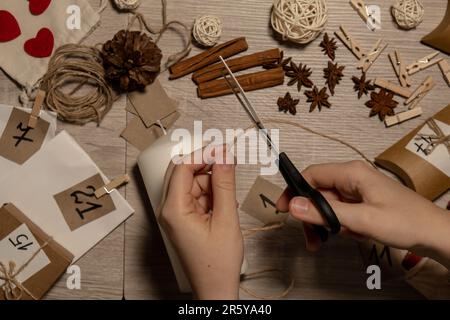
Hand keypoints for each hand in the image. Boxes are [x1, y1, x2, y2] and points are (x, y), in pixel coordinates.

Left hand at [160, 147, 243, 299]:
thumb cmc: (217, 263)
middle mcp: (169, 209)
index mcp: (173, 210)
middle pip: (183, 172)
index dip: (203, 154)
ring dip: (210, 180)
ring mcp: (175, 214)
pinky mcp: (183, 217)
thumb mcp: (226, 219)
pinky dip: (210, 192)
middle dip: (205, 164)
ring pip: (191, 182)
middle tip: (227, 158)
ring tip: (227, 194)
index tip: (222, 148)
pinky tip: (222, 202)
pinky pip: (195, 194)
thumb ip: (225, 185)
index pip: (182, 168)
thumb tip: (224, 157)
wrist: (215, 287)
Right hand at [276, 161, 449, 266]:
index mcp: (351, 173)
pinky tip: (351, 236)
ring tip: (327, 242)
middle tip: (310, 239)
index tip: (283, 210)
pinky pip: (340, 212)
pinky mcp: (362, 202)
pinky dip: (339, 225)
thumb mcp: (362, 220)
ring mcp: (357, 191)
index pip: (312, 175)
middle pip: (317, 192)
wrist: (435, 233)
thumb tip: (292, 205)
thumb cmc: (405, 222)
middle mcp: (352, 178)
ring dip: (324, 224)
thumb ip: (326, 213)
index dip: (294, 191)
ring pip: (328, 205)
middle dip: (311, 215)